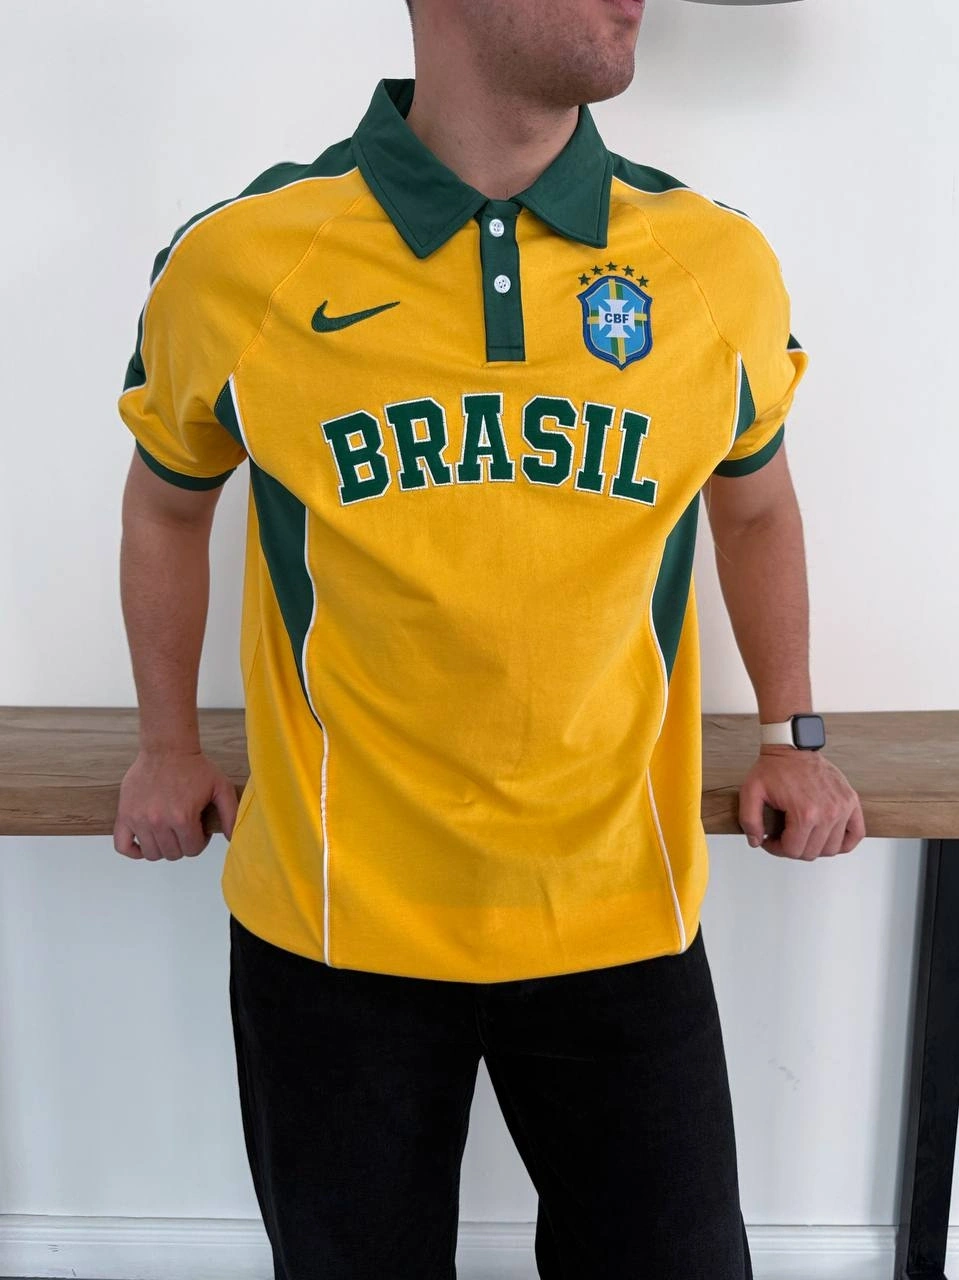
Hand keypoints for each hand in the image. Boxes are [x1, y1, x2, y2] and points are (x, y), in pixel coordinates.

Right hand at [113, 748, 239, 860]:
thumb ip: (230, 815)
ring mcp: (139, 819)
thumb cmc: (195, 766)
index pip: (192, 849)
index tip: (199, 828)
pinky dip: (133, 851)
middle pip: (172, 853)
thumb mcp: (221, 787)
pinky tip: (145, 843)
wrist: (167, 748)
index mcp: (183, 818)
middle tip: (185, 828)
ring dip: (163, 847)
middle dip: (183, 844)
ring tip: (169, 831)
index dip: (200, 841)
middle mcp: (159, 822)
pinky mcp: (124, 814)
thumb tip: (233, 839)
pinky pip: (122, 845)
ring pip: (152, 853)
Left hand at [738, 746, 865, 859]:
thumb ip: (749, 820)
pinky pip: (856, 834)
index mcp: (805, 813)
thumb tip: (756, 842)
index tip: (771, 839)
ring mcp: (843, 807)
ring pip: (832, 848)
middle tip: (783, 837)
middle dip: (793, 848)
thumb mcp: (751, 792)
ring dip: (814, 847)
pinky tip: (827, 837)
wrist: (793, 746)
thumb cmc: (775, 767)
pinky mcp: (851, 801)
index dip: (776, 848)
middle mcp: (828, 812)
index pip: (793, 851)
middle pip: (812, 852)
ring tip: (802, 835)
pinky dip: (844, 843)